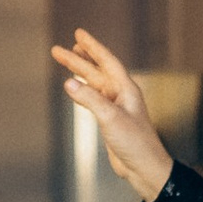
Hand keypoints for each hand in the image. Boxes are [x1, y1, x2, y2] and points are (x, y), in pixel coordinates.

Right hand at [55, 27, 173, 201]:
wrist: (144, 168)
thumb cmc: (135, 143)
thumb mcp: (110, 118)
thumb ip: (90, 99)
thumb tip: (68, 83)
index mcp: (126, 89)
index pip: (107, 61)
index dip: (92, 47)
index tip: (78, 34)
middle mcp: (121, 95)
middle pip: (96, 71)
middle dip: (77, 59)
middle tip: (58, 50)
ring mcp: (115, 107)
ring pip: (93, 84)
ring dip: (79, 73)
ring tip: (64, 60)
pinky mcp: (110, 121)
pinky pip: (93, 99)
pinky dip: (82, 91)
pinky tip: (74, 88)